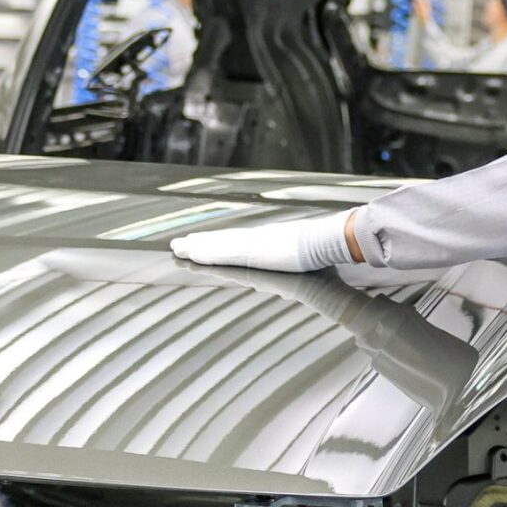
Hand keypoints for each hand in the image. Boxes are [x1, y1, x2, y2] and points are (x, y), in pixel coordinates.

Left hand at [171, 211, 356, 272]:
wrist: (328, 239)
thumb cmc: (323, 249)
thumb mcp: (305, 257)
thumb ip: (296, 260)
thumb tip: (301, 267)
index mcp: (268, 240)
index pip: (236, 241)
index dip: (216, 242)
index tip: (201, 242)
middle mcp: (256, 239)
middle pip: (221, 241)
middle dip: (199, 242)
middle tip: (178, 244)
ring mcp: (254, 245)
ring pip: (218, 245)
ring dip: (196, 247)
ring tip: (178, 248)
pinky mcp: (254, 252)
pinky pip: (225, 253)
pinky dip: (207, 252)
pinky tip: (193, 253)